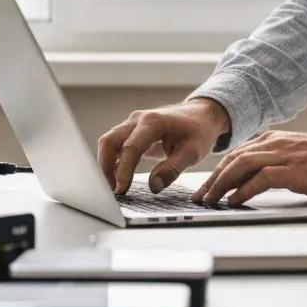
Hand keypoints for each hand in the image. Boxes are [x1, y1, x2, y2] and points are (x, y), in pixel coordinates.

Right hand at [97, 98, 230, 195]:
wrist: (202, 115)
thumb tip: (153, 187)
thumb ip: (172, 169)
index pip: (131, 147)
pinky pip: (116, 145)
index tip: (121, 190)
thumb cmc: (198, 131)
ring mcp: (133, 124)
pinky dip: (112, 161)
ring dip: (106, 164)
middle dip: (105, 167)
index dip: (124, 170)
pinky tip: (116, 179)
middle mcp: (138, 119)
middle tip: (111, 191)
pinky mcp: (133, 132)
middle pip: (110, 141)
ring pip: (109, 142)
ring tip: (113, 188)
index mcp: (153, 122)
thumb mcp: (192, 152)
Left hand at [191, 130, 306, 206]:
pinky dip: (244, 189)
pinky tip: (235, 201)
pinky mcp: (293, 170)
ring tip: (211, 200)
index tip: (207, 185)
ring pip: (241, 166)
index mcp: (274, 139)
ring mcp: (283, 155)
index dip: (219, 170)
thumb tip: (254, 183)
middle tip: (200, 196)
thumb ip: (276, 164)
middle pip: (233, 159)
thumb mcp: (297, 157)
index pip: (238, 153)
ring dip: (222, 184)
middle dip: (213, 178)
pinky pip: (261, 179)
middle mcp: (274, 144)